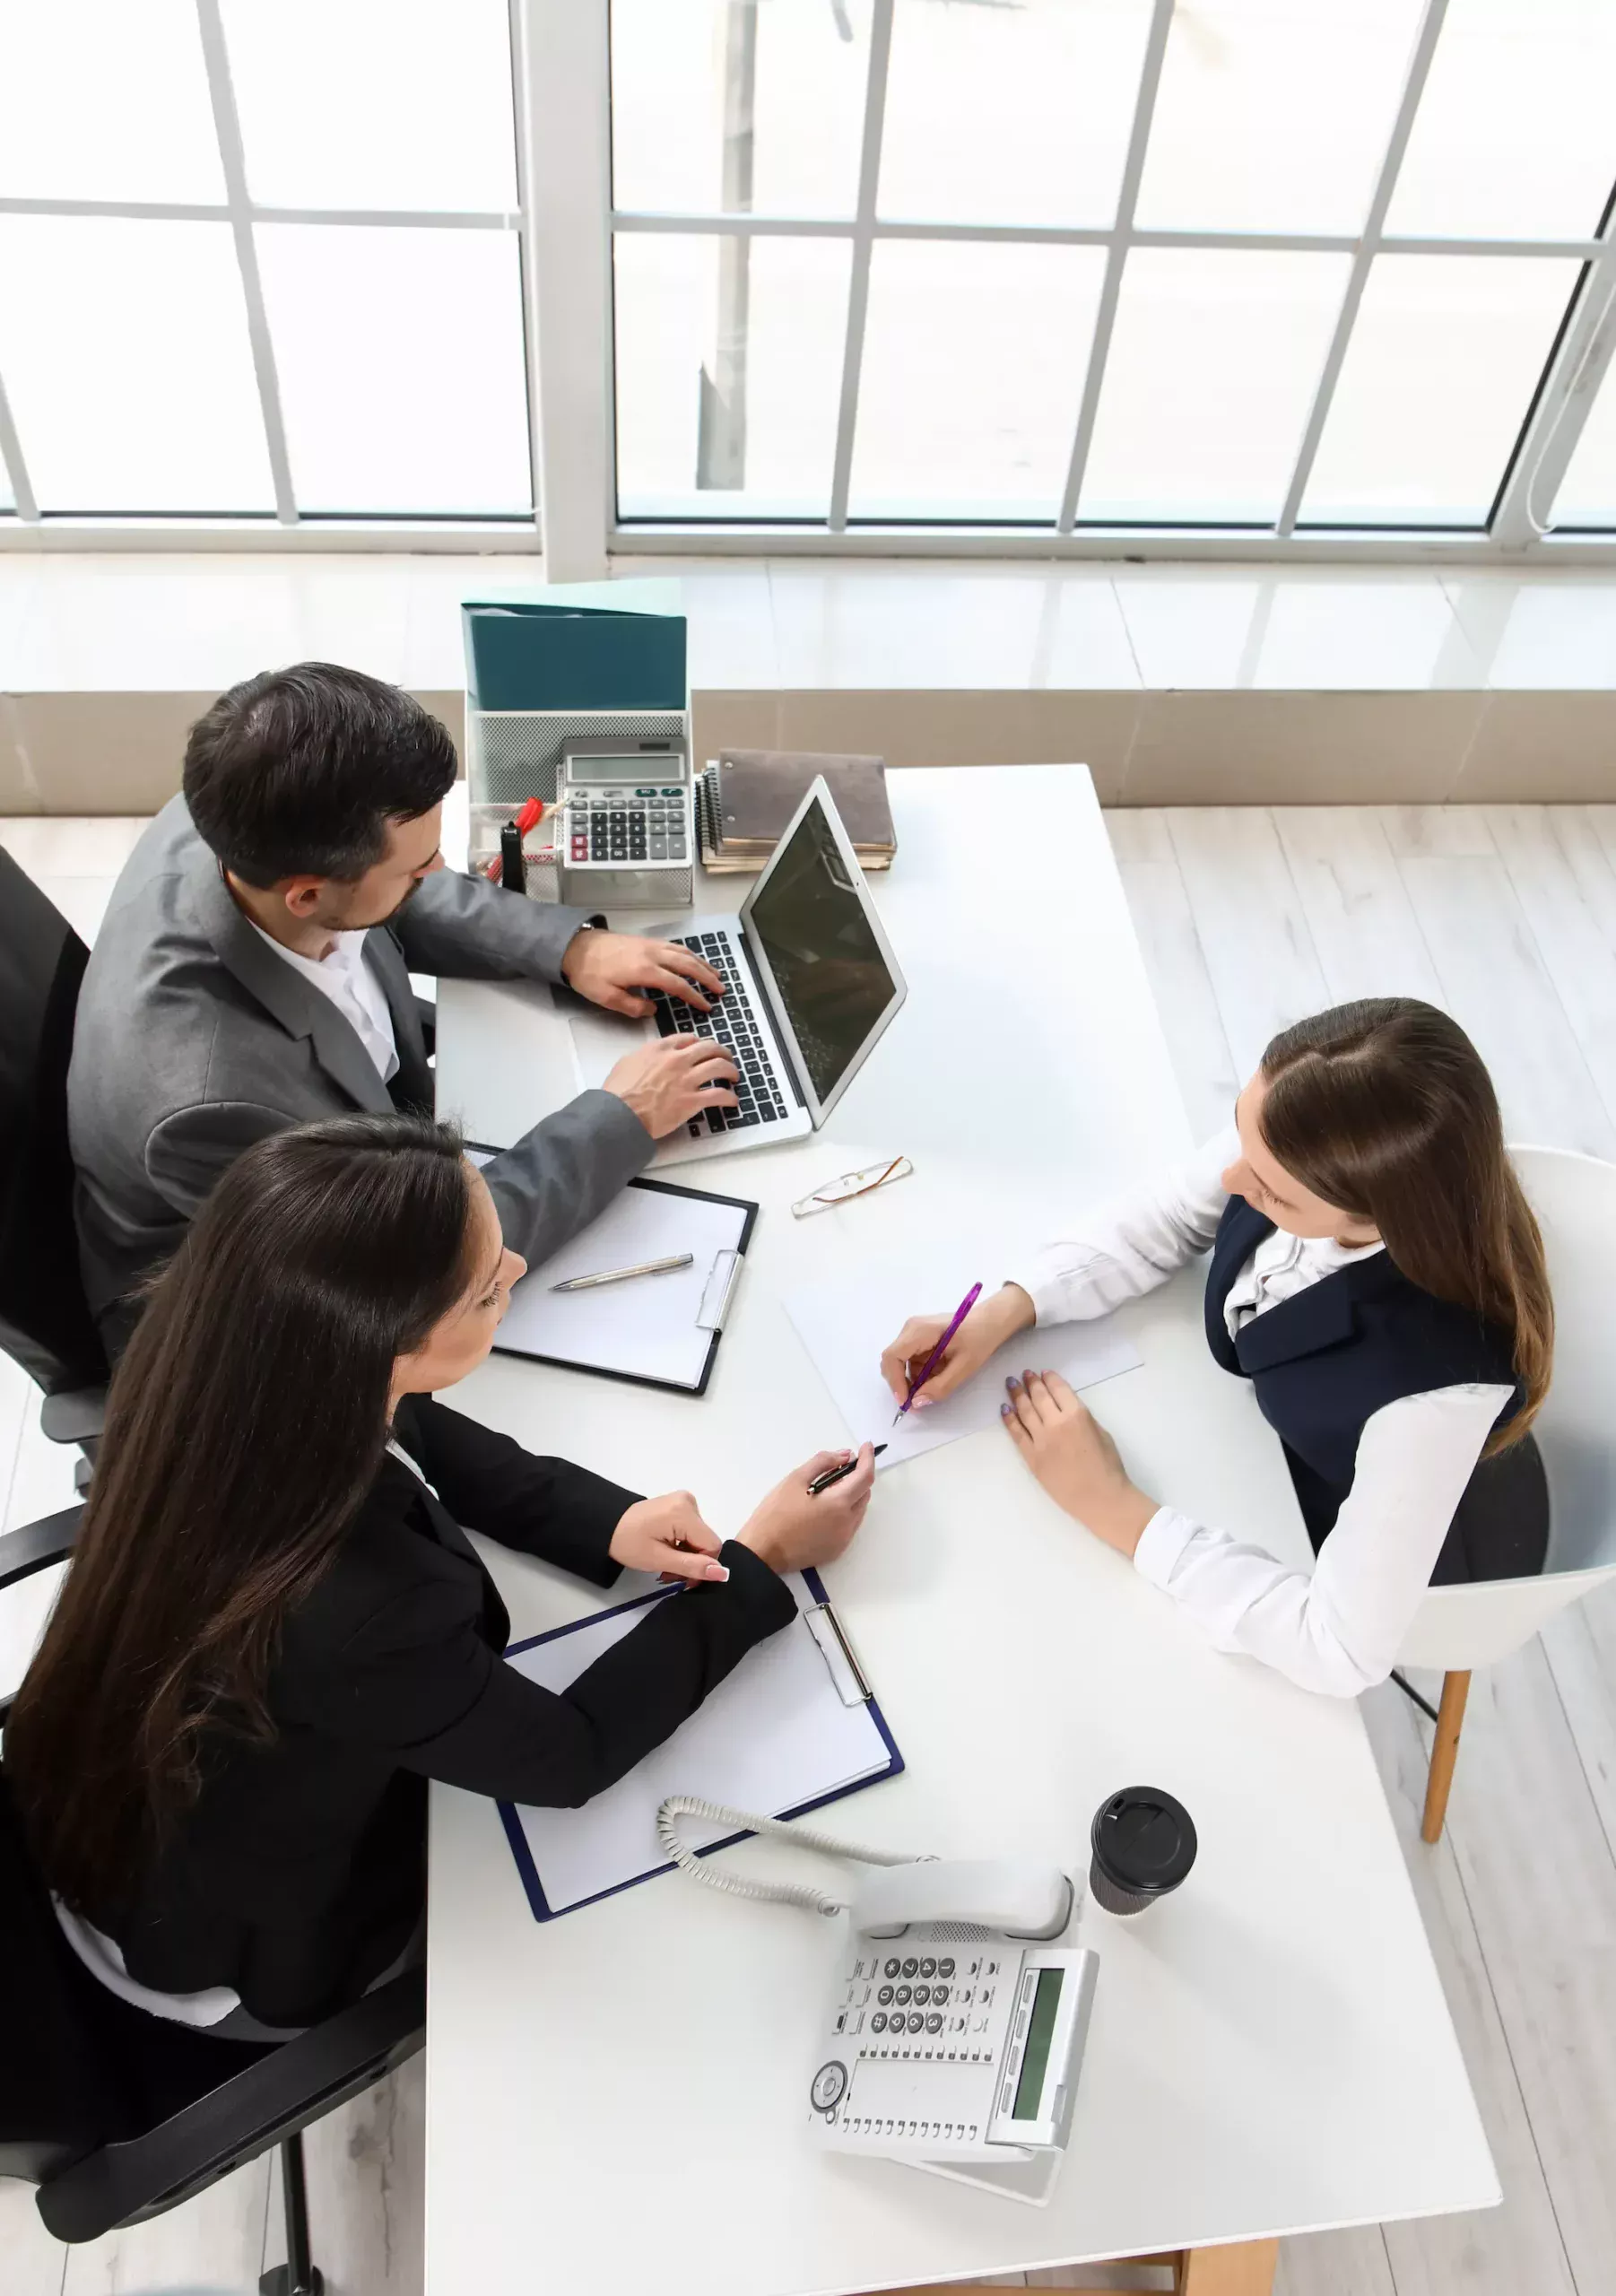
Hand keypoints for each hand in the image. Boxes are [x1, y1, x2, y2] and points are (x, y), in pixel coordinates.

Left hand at [562, 929, 723, 1019]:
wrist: (576, 947)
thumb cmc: (589, 974)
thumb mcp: (606, 998)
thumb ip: (632, 1007)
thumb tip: (652, 1010)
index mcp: (644, 971)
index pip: (677, 985)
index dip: (694, 997)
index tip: (706, 1007)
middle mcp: (652, 955)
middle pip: (687, 965)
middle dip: (707, 977)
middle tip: (721, 989)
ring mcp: (650, 945)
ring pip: (684, 953)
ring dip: (702, 964)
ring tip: (716, 975)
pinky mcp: (646, 941)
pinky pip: (675, 946)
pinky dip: (690, 954)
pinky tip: (694, 960)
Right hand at [603, 1035, 738, 1138]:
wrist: (619, 1114)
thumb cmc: (618, 1093)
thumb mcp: (626, 1063)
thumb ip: (644, 1056)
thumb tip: (650, 1058)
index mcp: (660, 1049)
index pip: (687, 1038)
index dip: (699, 1042)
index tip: (702, 1047)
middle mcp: (676, 1060)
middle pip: (709, 1048)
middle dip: (721, 1052)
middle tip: (726, 1058)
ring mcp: (686, 1080)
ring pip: (719, 1066)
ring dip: (731, 1070)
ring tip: (734, 1076)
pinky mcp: (692, 1100)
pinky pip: (719, 1095)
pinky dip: (729, 1097)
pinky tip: (732, 1100)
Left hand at [609, 1491, 729, 1584]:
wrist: (606, 1525)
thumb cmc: (627, 1543)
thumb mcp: (659, 1559)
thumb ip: (692, 1566)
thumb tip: (722, 1573)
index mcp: (684, 1512)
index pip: (712, 1545)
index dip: (703, 1566)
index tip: (684, 1579)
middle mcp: (689, 1502)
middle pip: (705, 1541)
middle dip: (692, 1561)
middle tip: (670, 1575)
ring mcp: (684, 1501)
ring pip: (699, 1538)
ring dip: (687, 1555)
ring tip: (666, 1564)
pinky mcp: (679, 1504)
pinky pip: (692, 1530)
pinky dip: (683, 1544)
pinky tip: (667, 1551)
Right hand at [735, 1445, 875, 1573]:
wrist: (763, 1552)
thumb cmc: (775, 1514)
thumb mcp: (795, 1479)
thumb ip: (823, 1462)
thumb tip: (844, 1456)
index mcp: (838, 1503)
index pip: (865, 1476)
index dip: (868, 1459)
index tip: (865, 1447)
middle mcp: (847, 1523)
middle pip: (864, 1493)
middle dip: (857, 1477)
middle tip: (838, 1468)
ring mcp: (843, 1539)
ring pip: (858, 1510)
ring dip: (851, 1495)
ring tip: (826, 1489)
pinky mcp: (836, 1550)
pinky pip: (849, 1525)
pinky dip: (844, 1512)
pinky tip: (823, 1509)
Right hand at [880, 1284, 1033, 1409]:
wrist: (991, 1321)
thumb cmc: (980, 1338)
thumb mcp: (964, 1366)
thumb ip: (940, 1386)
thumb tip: (917, 1402)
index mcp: (919, 1331)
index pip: (892, 1357)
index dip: (894, 1382)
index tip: (906, 1402)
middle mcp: (911, 1329)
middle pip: (893, 1361)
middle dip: (902, 1384)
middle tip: (917, 1403)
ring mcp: (914, 1333)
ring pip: (902, 1364)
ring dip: (914, 1380)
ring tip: (935, 1388)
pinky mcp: (920, 1339)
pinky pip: (912, 1361)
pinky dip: (921, 1374)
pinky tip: (938, 1376)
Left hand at [1000, 1370, 1156, 1555]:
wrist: (1099, 1498)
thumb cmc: (1108, 1467)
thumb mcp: (1102, 1433)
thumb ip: (1083, 1418)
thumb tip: (1067, 1410)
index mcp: (1077, 1415)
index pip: (1058, 1389)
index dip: (1049, 1378)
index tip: (1042, 1373)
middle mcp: (1056, 1423)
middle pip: (1039, 1397)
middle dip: (1030, 1383)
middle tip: (1024, 1374)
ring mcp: (1041, 1440)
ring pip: (1025, 1411)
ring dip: (1017, 1395)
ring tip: (1011, 1384)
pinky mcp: (1031, 1457)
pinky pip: (1016, 1433)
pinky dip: (1009, 1419)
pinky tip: (1004, 1409)